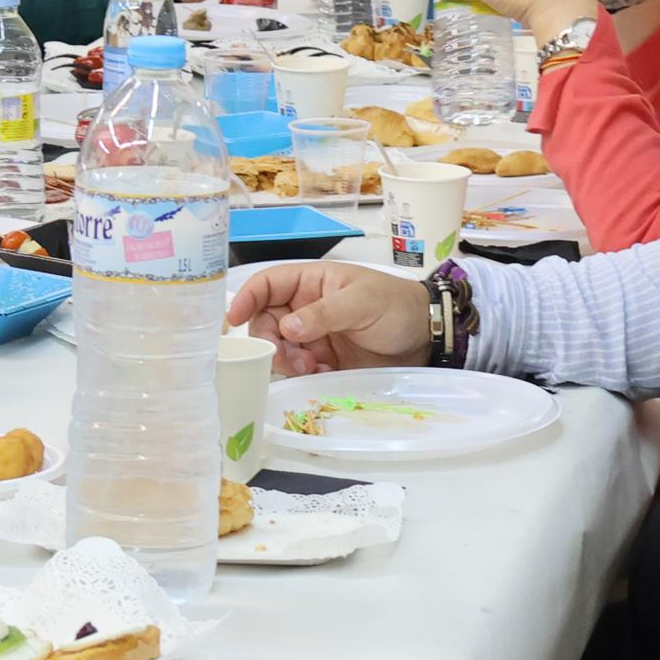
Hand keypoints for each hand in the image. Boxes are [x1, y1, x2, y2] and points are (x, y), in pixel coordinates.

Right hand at [226, 259, 428, 374]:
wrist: (427, 337)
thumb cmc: (396, 306)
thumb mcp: (362, 302)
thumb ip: (324, 313)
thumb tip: (287, 328)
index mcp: (311, 283)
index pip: (267, 284)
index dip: (247, 298)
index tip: (233, 320)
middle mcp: (305, 308)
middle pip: (265, 322)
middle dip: (269, 341)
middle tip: (288, 357)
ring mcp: (313, 336)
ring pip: (279, 349)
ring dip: (286, 361)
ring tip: (311, 368)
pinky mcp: (323, 361)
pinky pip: (298, 370)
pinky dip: (303, 375)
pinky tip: (321, 374)